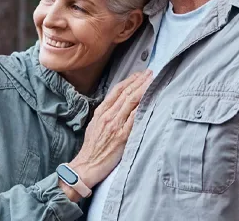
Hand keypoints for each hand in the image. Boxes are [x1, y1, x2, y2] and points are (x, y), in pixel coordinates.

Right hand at [60, 69, 153, 200]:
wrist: (86, 166)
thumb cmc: (91, 149)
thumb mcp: (94, 126)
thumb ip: (105, 115)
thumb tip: (118, 107)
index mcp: (101, 112)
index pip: (117, 91)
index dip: (129, 80)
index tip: (139, 74)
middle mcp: (108, 116)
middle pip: (126, 93)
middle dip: (139, 81)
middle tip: (150, 72)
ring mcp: (115, 125)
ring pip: (131, 102)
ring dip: (143, 89)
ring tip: (153, 80)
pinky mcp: (122, 136)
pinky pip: (134, 118)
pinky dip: (142, 107)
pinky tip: (150, 99)